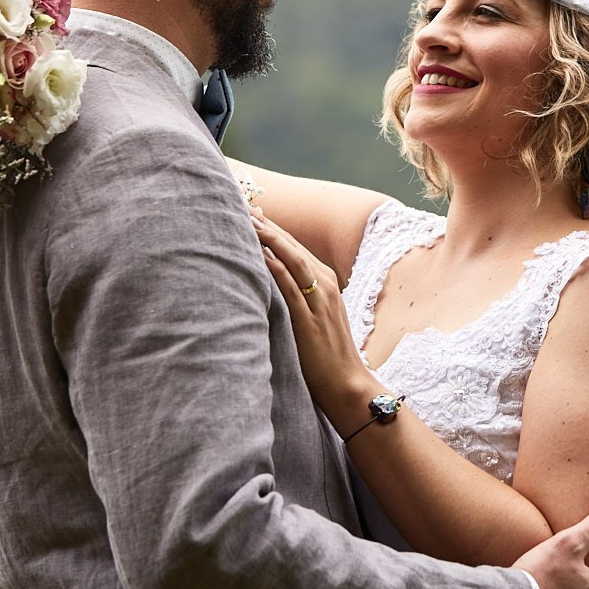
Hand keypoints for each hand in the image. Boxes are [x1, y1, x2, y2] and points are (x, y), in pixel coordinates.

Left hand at [254, 212, 373, 429]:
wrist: (346, 383)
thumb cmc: (326, 354)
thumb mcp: (314, 317)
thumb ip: (296, 297)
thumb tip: (269, 282)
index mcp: (324, 282)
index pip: (295, 247)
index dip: (272, 229)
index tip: (251, 212)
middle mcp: (323, 284)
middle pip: (292, 247)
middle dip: (267, 225)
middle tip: (242, 205)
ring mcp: (319, 300)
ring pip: (292, 260)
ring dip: (270, 238)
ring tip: (247, 220)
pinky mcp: (310, 318)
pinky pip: (291, 287)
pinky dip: (276, 267)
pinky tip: (260, 254)